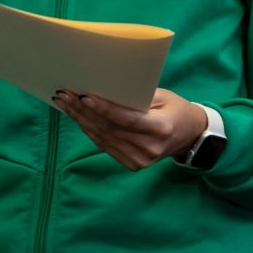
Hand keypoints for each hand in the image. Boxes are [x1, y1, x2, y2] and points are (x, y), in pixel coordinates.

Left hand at [53, 88, 207, 171]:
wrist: (188, 135)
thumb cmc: (175, 108)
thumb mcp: (162, 96)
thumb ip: (136, 95)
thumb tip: (103, 87)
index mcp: (160, 128)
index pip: (126, 119)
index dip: (103, 108)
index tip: (83, 96)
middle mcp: (149, 148)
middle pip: (109, 128)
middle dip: (83, 111)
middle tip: (64, 95)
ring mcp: (139, 159)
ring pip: (102, 137)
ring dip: (80, 119)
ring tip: (64, 103)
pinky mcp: (131, 164)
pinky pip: (104, 145)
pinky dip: (88, 130)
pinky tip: (76, 117)